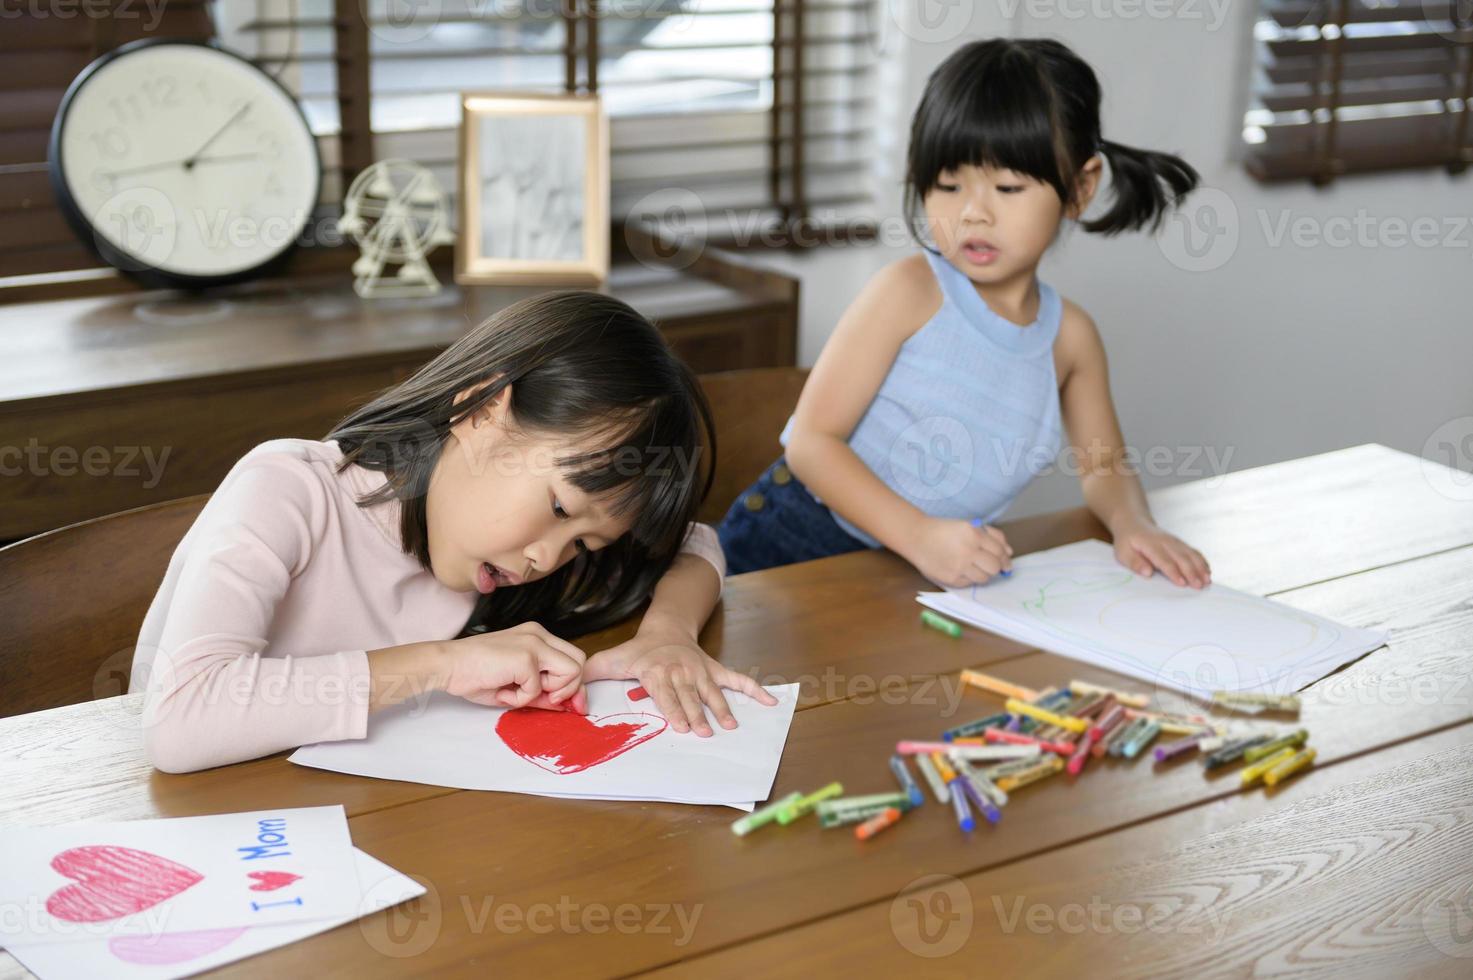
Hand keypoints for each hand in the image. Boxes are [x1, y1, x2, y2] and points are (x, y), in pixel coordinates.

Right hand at [441, 622, 587, 710]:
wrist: (447, 665)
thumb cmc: (475, 674)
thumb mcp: (516, 686)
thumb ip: (542, 693)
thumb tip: (566, 706)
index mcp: (537, 636)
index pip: (572, 658)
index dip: (573, 684)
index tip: (568, 705)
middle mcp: (538, 635)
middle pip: (579, 662)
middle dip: (569, 688)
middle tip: (546, 700)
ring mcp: (534, 643)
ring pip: (571, 672)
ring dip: (547, 692)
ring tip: (517, 692)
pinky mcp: (526, 657)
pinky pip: (539, 689)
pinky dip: (521, 699)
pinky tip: (502, 691)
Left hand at [584, 626, 776, 735]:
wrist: (664, 630)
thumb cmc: (636, 652)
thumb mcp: (611, 660)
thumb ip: (590, 675)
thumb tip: (567, 694)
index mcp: (656, 671)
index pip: (665, 693)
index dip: (673, 708)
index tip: (681, 725)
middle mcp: (680, 670)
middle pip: (689, 696)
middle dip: (697, 714)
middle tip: (705, 732)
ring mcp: (700, 670)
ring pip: (712, 691)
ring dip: (722, 707)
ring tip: (730, 725)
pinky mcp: (715, 669)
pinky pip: (737, 679)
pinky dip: (754, 690)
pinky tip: (770, 702)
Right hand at [904, 516, 1012, 587]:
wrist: (917, 537)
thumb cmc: (945, 530)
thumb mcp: (969, 525)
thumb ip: (992, 536)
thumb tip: (1009, 552)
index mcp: (974, 534)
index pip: (1000, 551)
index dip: (1005, 558)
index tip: (1006, 563)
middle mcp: (968, 550)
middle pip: (994, 567)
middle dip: (996, 567)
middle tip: (991, 566)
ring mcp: (959, 566)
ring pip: (984, 578)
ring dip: (983, 574)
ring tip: (973, 567)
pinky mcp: (951, 578)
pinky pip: (970, 583)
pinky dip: (969, 578)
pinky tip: (962, 569)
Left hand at [1112, 519, 1210, 587]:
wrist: (1134, 524)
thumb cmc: (1127, 542)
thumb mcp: (1123, 553)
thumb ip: (1135, 562)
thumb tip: (1147, 573)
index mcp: (1150, 544)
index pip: (1164, 560)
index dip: (1174, 572)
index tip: (1182, 583)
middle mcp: (1165, 542)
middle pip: (1181, 558)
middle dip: (1192, 572)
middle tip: (1199, 586)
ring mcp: (1175, 541)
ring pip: (1190, 554)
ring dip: (1200, 568)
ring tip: (1207, 581)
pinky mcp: (1180, 543)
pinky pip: (1193, 552)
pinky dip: (1202, 561)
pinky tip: (1208, 571)